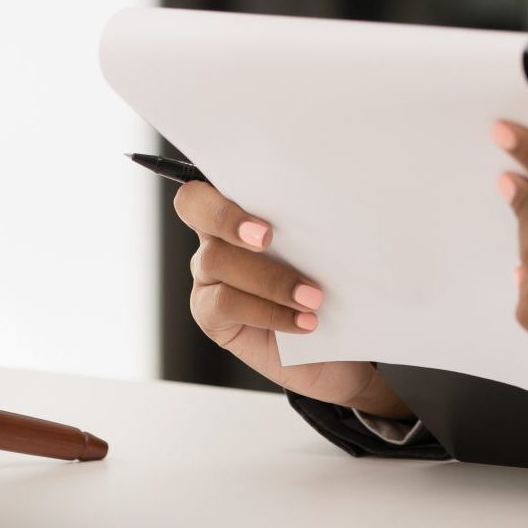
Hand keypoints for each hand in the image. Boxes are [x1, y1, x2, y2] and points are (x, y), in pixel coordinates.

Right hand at [172, 181, 412, 418]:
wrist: (333, 350)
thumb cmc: (330, 288)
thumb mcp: (326, 251)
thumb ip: (311, 223)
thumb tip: (331, 201)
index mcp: (242, 208)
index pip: (213, 178)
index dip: (222, 183)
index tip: (262, 202)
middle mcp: (216, 236)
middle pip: (194, 207)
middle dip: (228, 218)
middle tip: (268, 237)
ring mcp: (208, 275)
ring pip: (217, 260)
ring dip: (269, 279)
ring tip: (313, 297)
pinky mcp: (209, 315)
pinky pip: (225, 303)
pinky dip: (269, 312)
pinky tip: (304, 321)